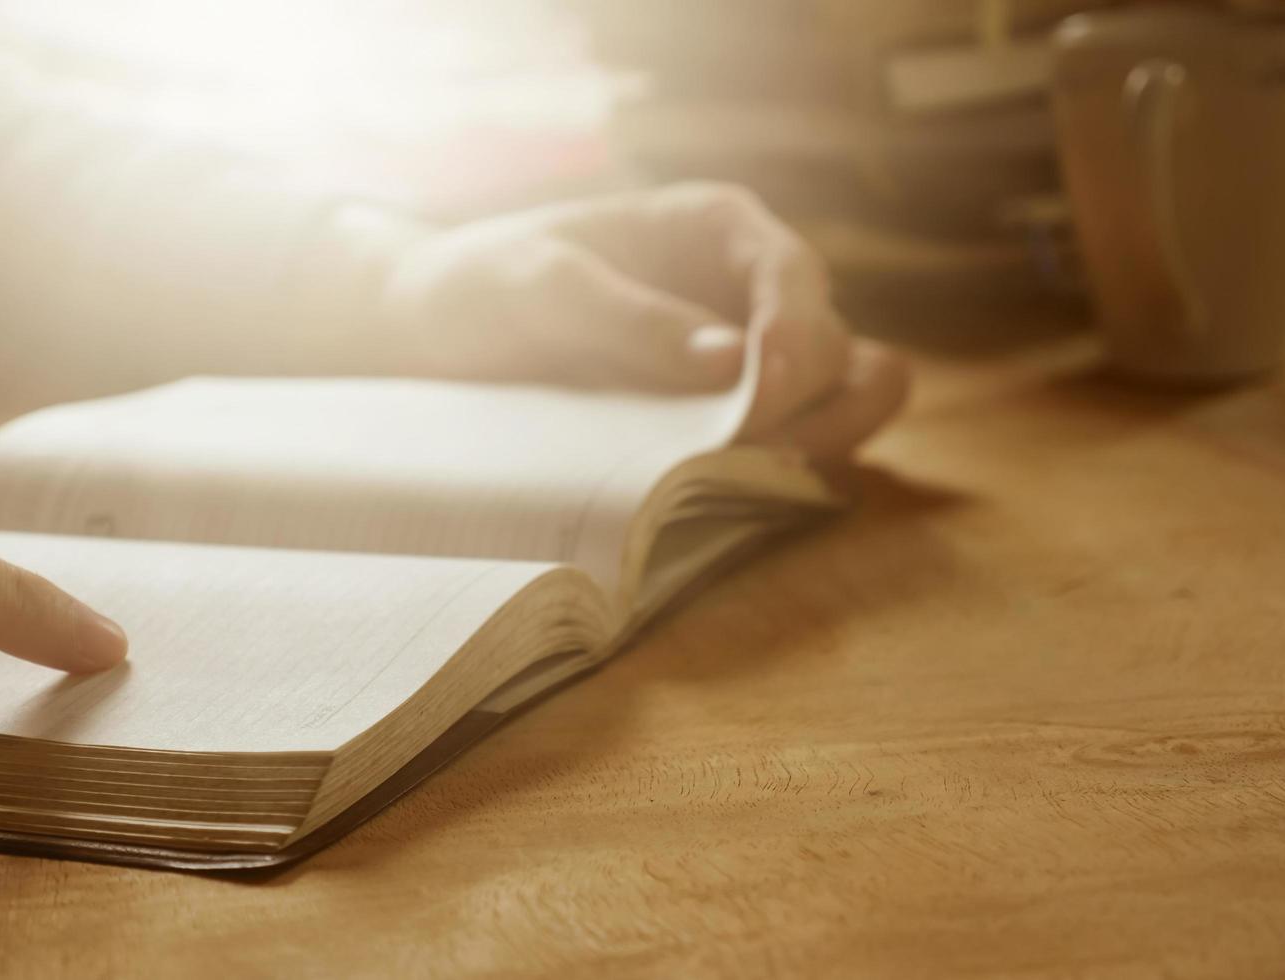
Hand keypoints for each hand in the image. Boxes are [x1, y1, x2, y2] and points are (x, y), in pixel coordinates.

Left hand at [380, 182, 907, 467]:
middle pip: (840, 352)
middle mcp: (753, 292)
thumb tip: (730, 364)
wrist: (436, 335)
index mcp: (719, 230)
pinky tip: (728, 489)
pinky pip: (802, 448)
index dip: (794, 341)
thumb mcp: (538, 284)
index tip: (756, 402)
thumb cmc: (483, 284)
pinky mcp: (734, 421)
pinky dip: (787, 473)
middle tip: (739, 453)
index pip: (797, 280)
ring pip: (848, 402)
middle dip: (808, 406)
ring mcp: (752, 361)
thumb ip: (630, 317)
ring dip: (818, 446)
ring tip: (745, 476)